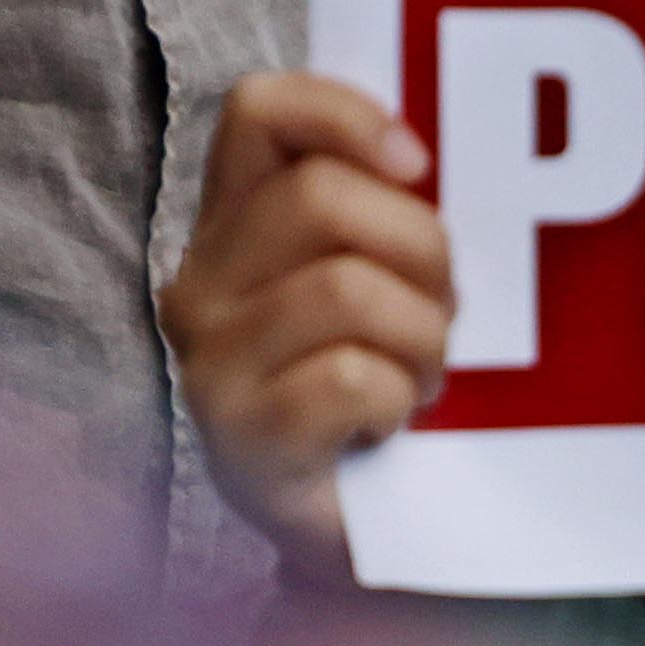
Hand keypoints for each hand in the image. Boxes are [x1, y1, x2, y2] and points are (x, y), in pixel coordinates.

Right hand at [166, 71, 455, 565]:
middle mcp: (199, 281)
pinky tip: (389, 423)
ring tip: (424, 378)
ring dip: (422, 335)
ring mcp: (211, 361)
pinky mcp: (239, 436)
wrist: (363, 534)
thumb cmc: (380, 386)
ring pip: (345, 287)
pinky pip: (349, 376)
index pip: (258, 111)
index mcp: (229, 225)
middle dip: (421, 249)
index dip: (345, 114)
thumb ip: (379, 208)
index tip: (418, 165)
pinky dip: (396, 398)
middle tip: (446, 312)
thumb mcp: (376, 277)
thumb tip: (428, 157)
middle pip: (323, 198)